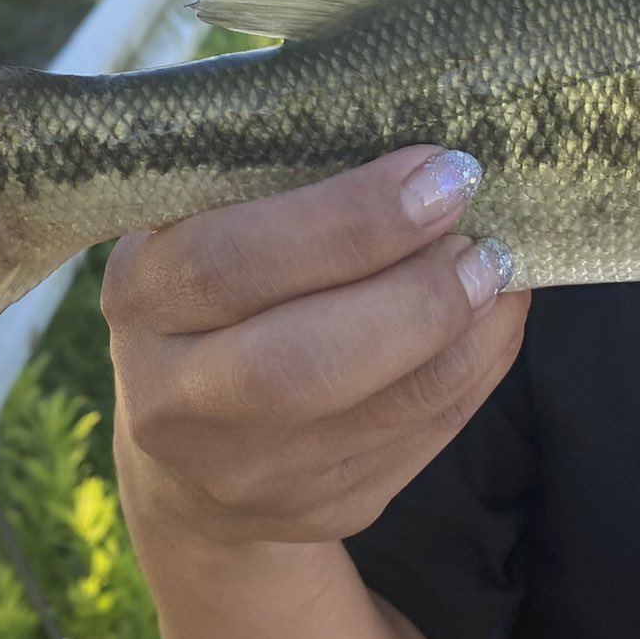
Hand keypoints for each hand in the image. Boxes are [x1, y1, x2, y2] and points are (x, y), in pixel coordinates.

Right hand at [103, 146, 527, 548]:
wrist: (195, 448)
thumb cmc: (222, 290)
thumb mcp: (212, 221)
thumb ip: (286, 178)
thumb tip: (422, 129)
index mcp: (142, 295)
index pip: (230, 262)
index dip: (346, 221)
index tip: (437, 172)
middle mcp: (175, 398)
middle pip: (299, 363)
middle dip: (412, 295)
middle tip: (479, 239)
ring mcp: (245, 472)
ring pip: (380, 410)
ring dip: (462, 333)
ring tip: (498, 267)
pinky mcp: (316, 509)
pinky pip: (420, 440)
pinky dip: (475, 369)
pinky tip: (494, 316)